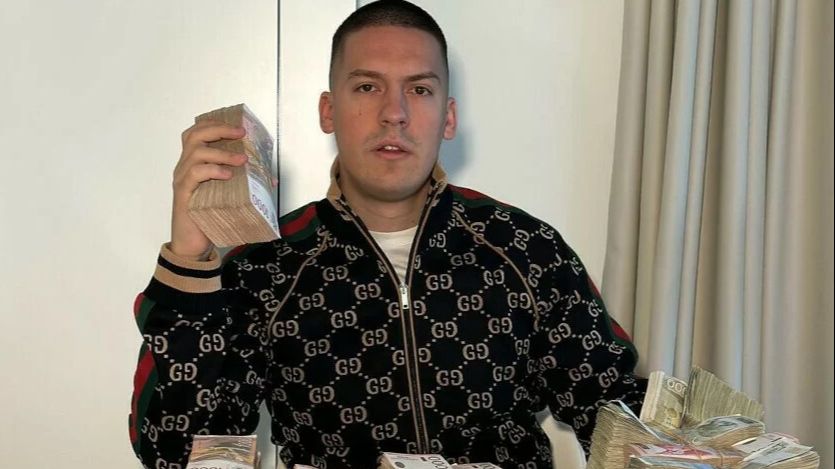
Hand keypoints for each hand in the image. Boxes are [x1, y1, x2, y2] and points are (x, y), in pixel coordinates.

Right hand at [169, 120, 246, 259]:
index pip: (196, 133)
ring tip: (241, 160)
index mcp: (193, 163)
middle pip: (194, 135)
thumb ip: (241, 183)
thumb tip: (271, 179)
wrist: (193, 245)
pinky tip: (227, 175)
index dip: (214, 124)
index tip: (238, 126)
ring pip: (196, 153)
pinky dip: (212, 170)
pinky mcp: (183, 194)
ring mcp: (182, 179)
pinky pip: (194, 174)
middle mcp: (184, 167)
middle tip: (240, 134)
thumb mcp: (228, 195)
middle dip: (219, 129)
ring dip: (222, 153)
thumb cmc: (210, 217)